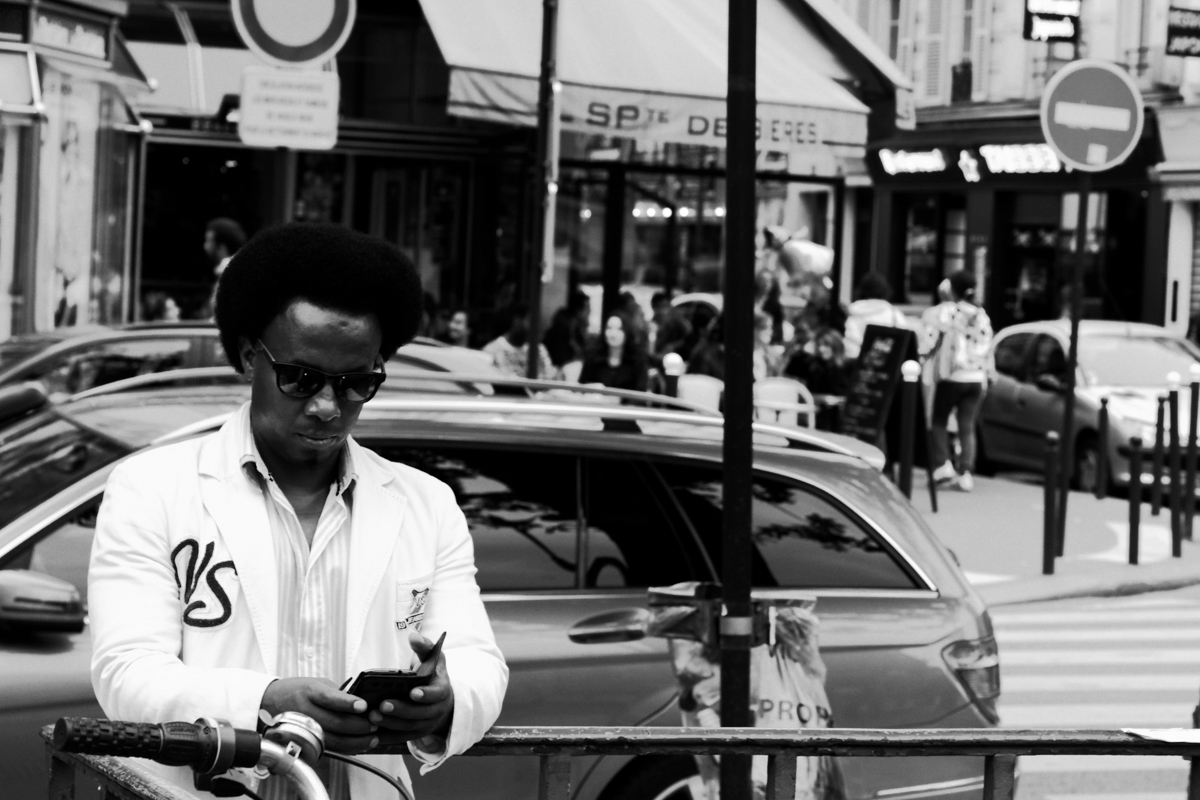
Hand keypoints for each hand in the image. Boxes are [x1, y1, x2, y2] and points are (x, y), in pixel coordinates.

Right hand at [261, 677, 377, 753]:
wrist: (267, 703)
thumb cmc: (296, 691)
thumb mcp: (316, 684)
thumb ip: (337, 693)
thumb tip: (362, 705)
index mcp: (310, 692)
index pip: (330, 698)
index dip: (348, 703)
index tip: (364, 705)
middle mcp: (305, 712)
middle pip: (336, 723)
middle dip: (360, 726)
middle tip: (375, 724)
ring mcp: (303, 730)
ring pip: (334, 741)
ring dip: (356, 741)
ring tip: (372, 738)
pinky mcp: (302, 743)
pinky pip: (328, 749)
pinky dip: (346, 749)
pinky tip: (358, 745)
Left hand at [366, 631, 454, 743]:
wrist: (441, 702)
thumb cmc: (433, 676)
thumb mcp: (434, 659)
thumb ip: (424, 647)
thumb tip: (413, 636)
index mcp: (442, 691)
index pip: (436, 694)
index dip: (425, 694)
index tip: (412, 692)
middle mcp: (435, 711)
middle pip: (419, 714)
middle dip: (401, 710)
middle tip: (382, 705)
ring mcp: (425, 725)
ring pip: (408, 728)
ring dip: (390, 723)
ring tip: (372, 716)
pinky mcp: (414, 735)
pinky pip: (400, 738)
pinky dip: (386, 737)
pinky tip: (371, 733)